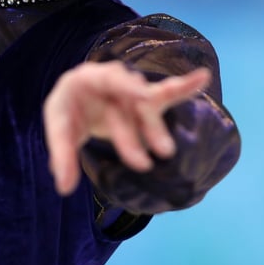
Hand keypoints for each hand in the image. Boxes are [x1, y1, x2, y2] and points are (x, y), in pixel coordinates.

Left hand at [43, 61, 210, 195]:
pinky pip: (165, 94)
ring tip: (165, 152)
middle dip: (136, 129)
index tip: (142, 95)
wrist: (75, 102)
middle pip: (128, 100)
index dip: (125, 86)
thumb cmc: (68, 112)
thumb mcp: (59, 130)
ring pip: (146, 106)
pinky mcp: (143, 100)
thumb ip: (61, 156)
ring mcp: (130, 89)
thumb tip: (63, 187)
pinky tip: (203, 77)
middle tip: (141, 163)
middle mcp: (112, 78)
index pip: (106, 79)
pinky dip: (184, 87)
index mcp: (86, 78)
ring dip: (154, 128)